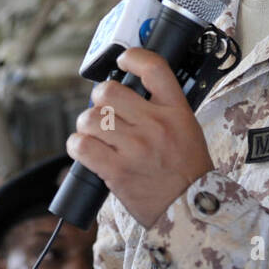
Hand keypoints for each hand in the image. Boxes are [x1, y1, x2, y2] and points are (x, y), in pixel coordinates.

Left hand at [67, 47, 213, 229]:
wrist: (191, 210)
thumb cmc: (187, 169)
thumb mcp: (187, 128)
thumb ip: (162, 107)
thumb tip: (129, 91)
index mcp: (175, 110)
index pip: (153, 68)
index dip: (132, 57)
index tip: (122, 61)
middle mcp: (155, 124)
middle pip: (108, 92)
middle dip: (99, 100)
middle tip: (103, 112)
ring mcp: (135, 147)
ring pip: (90, 118)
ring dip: (86, 125)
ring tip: (94, 135)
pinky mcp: (117, 171)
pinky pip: (82, 146)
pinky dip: (77, 146)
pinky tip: (84, 149)